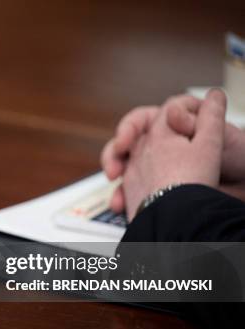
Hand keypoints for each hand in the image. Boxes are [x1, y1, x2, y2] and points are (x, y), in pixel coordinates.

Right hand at [101, 94, 244, 211]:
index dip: (129, 127)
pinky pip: (126, 191)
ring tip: (115, 179)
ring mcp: (150, 168)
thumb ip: (199, 119)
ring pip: (121, 165)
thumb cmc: (236, 164)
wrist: (235, 194)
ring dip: (113, 170)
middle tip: (115, 167)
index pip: (142, 120)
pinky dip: (120, 197)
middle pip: (124, 142)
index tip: (126, 140)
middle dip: (114, 152)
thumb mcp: (219, 138)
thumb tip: (174, 108)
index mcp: (172, 128)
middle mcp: (158, 146)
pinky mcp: (148, 189)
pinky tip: (121, 203)